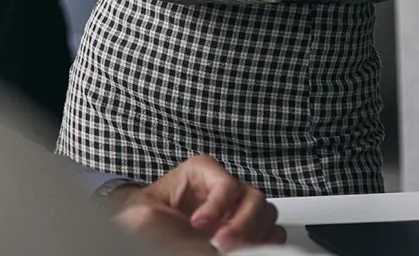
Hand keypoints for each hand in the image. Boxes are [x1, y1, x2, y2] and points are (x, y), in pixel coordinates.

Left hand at [111, 155, 284, 252]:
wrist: (154, 229)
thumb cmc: (151, 215)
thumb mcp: (145, 211)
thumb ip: (154, 217)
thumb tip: (180, 234)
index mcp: (202, 171)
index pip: (224, 183)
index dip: (217, 206)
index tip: (198, 226)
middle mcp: (225, 185)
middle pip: (253, 196)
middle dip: (241, 222)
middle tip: (222, 243)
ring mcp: (239, 205)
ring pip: (266, 212)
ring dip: (255, 233)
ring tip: (233, 248)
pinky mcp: (248, 226)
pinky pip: (272, 231)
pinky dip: (266, 241)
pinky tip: (248, 249)